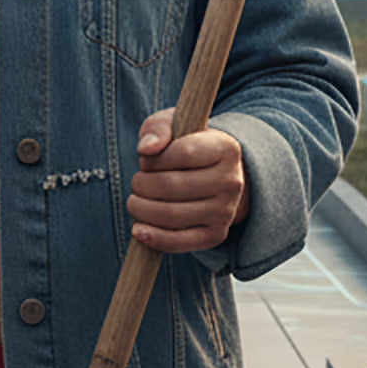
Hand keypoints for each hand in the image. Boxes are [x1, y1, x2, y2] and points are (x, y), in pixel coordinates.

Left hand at [127, 111, 248, 253]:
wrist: (212, 176)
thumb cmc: (185, 146)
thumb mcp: (173, 125)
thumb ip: (157, 128)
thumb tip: (145, 149)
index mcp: (226, 148)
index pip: (184, 153)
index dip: (156, 158)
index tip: (145, 159)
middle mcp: (232, 181)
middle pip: (173, 186)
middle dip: (142, 185)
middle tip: (136, 183)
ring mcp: (225, 211)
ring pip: (173, 215)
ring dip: (142, 210)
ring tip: (134, 202)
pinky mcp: (215, 235)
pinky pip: (181, 242)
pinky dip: (155, 238)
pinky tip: (138, 230)